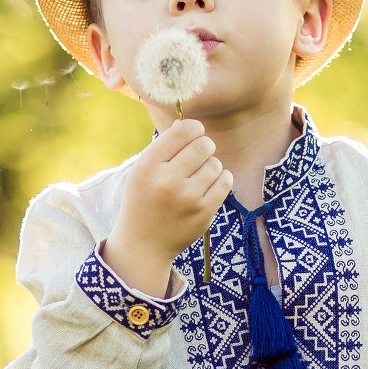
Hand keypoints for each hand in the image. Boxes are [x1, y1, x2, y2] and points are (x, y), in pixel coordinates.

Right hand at [102, 119, 231, 297]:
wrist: (143, 244)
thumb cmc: (144, 201)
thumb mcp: (141, 171)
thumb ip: (163, 147)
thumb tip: (188, 124)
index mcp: (148, 166)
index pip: (183, 131)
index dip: (194, 129)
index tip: (194, 135)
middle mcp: (167, 180)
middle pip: (204, 145)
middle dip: (204, 147)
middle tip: (198, 156)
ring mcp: (187, 198)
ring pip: (216, 164)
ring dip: (210, 166)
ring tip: (198, 176)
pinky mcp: (204, 212)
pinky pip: (225, 182)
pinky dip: (221, 179)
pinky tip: (209, 184)